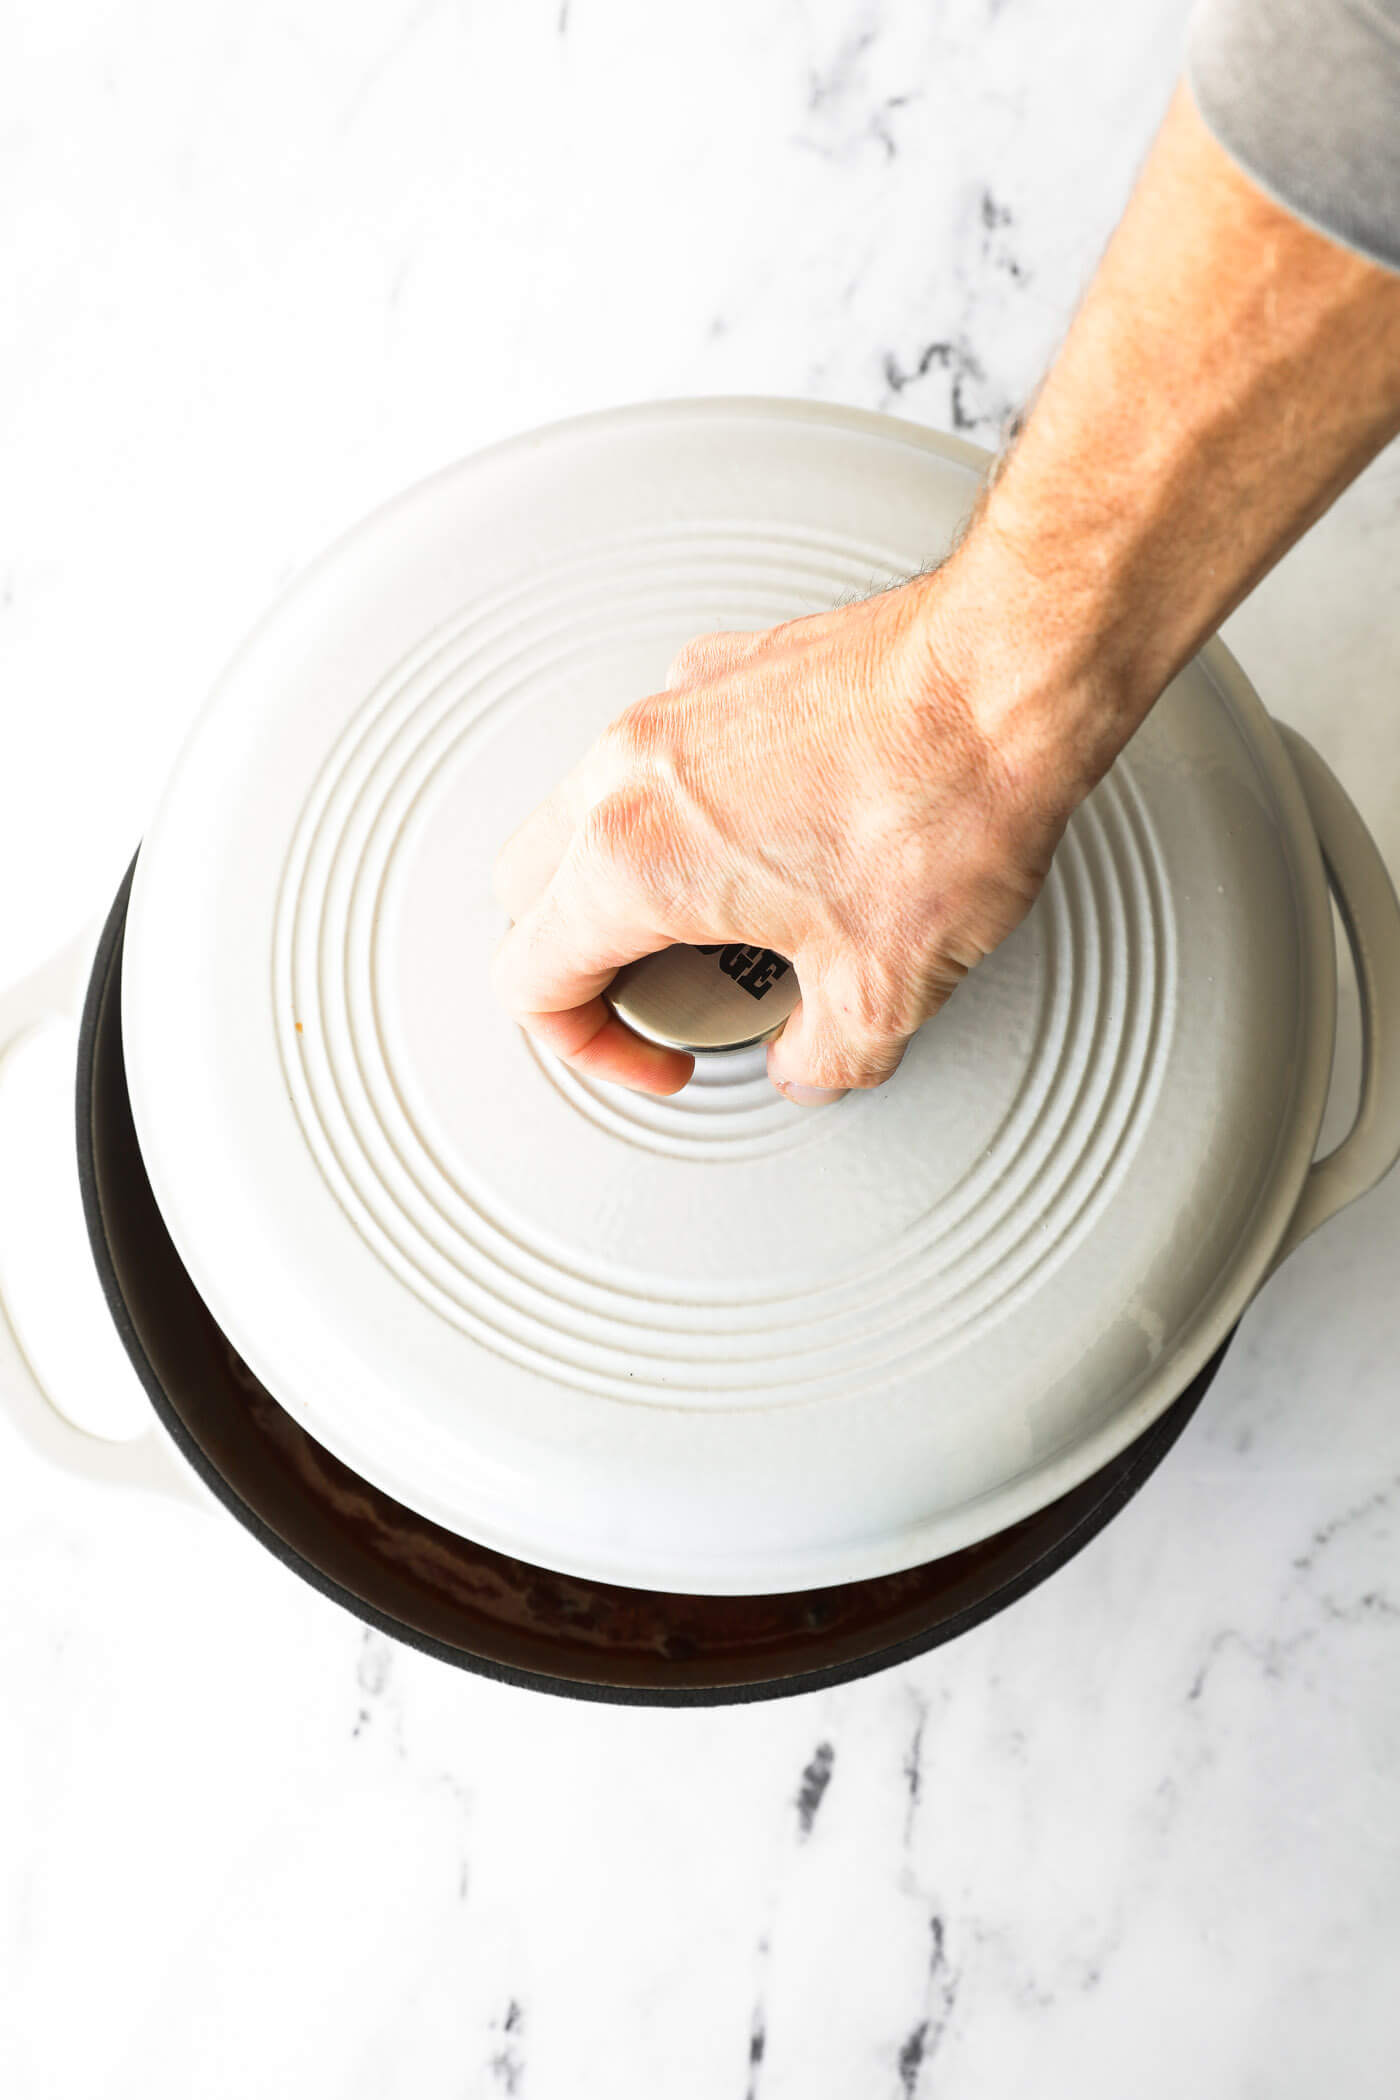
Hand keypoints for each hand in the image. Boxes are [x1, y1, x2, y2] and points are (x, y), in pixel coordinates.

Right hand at [491, 559, 1104, 1101]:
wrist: (1011, 668)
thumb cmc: (947, 797)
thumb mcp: (885, 989)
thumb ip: (820, 1058)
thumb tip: (807, 1063)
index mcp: (633, 861)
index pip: (528, 979)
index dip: (587, 1048)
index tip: (659, 1054)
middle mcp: (626, 771)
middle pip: (532, 894)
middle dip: (589, 964)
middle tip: (672, 995)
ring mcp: (670, 707)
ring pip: (587, 813)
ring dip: (632, 883)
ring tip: (730, 922)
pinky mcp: (726, 668)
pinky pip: (662, 754)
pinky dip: (687, 812)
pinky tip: (775, 840)